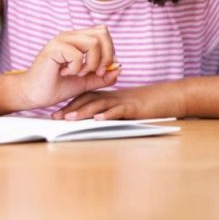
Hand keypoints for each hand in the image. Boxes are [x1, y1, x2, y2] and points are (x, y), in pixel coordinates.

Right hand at [17, 26, 120, 108]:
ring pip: (93, 42)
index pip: (103, 32)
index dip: (109, 50)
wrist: (35, 94)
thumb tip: (118, 69)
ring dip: (91, 63)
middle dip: (106, 56)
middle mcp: (70, 36)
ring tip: (79, 73)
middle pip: (102, 34)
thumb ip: (102, 76)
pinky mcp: (54, 48)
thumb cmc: (57, 86)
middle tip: (96, 72)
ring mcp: (61, 40)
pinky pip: (77, 55)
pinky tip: (65, 73)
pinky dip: (76, 68)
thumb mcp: (86, 82)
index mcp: (77, 39)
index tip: (102, 70)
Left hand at [51, 82, 186, 120]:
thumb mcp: (120, 108)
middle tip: (54, 117)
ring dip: (83, 112)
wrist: (165, 98)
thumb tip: (88, 123)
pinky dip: (108, 114)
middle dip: (70, 109)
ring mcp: (122, 101)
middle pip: (87, 101)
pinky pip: (119, 110)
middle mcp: (111, 97)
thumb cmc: (142, 106)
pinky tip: (98, 119)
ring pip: (99, 105)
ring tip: (69, 118)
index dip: (68, 106)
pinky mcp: (133, 107)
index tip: (53, 115)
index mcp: (106, 96)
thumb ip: (105, 112)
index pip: (83, 99)